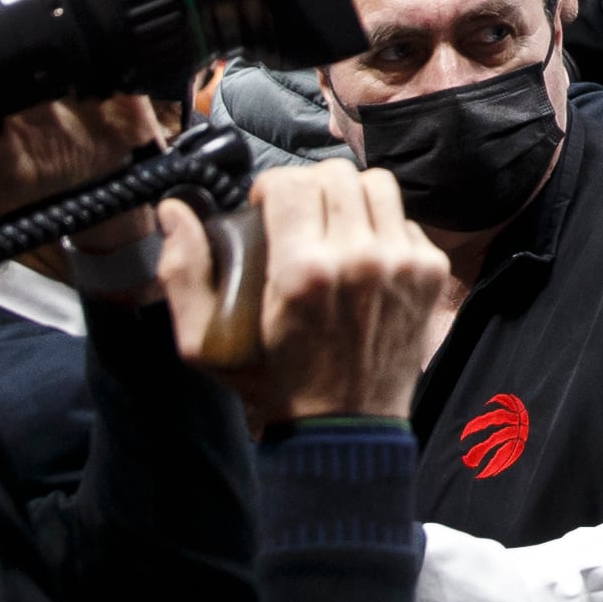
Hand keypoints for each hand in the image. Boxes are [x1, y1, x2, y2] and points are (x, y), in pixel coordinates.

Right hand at [182, 162, 442, 424]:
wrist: (346, 428)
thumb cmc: (273, 383)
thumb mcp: (207, 344)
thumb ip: (182, 274)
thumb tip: (172, 211)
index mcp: (302, 271)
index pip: (291, 181)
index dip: (270, 186)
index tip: (265, 208)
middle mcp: (358, 258)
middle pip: (335, 174)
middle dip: (308, 187)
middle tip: (297, 216)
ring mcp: (401, 263)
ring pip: (376, 184)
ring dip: (349, 197)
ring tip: (333, 225)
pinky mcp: (429, 272)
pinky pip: (405, 220)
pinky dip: (381, 229)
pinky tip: (363, 258)